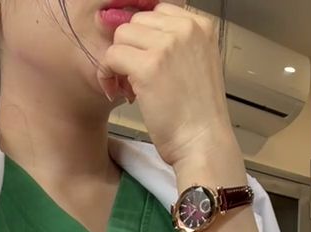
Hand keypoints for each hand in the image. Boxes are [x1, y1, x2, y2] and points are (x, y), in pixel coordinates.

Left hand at [97, 3, 235, 168]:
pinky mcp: (148, 66)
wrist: (203, 140)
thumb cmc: (197, 114)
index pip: (157, 12)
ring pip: (121, 35)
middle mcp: (186, 28)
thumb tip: (138, 38)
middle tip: (134, 79)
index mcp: (201, 24)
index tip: (142, 62)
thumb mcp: (196, 65)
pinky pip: (111, 56)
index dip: (142, 38)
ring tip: (129, 88)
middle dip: (130, 48)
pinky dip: (107, 74)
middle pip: (136, 21)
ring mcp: (167, 45)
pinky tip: (117, 93)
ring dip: (117, 61)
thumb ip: (175, 46)